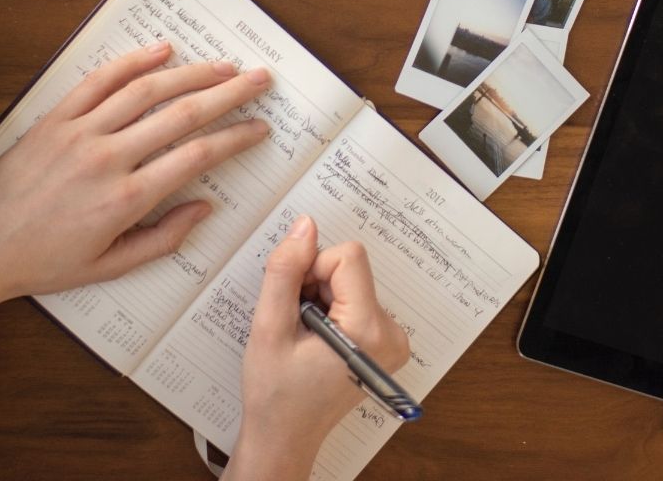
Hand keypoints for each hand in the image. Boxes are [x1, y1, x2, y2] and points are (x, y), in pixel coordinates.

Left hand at [0, 42, 270, 306]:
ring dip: (191, 73)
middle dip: (229, 94)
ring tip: (223, 65)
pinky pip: (99, 81)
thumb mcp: (110, 267)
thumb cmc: (43, 262)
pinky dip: (132, 62)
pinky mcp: (55, 119)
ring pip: (146, 90)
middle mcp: (107, 158)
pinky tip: (162, 51)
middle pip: (182, 114)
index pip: (197, 156)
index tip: (259, 128)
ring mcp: (79, 132)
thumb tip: (204, 208)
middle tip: (259, 80)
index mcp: (125, 199)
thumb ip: (163, 238)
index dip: (235, 138)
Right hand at [225, 216, 409, 480]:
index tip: (295, 302)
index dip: (312, 269)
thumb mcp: (269, 328)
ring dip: (321, 297)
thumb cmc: (275, 392)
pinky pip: (357, 298)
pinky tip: (316, 339)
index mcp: (368, 330)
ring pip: (351, 281)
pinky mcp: (386, 342)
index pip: (348, 257)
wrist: (285, 437)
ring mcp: (393, 339)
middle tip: (296, 323)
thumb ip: (285, 271)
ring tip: (304, 336)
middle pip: (351, 268)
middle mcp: (392, 333)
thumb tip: (305, 225)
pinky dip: (332, 309)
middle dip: (315, 285)